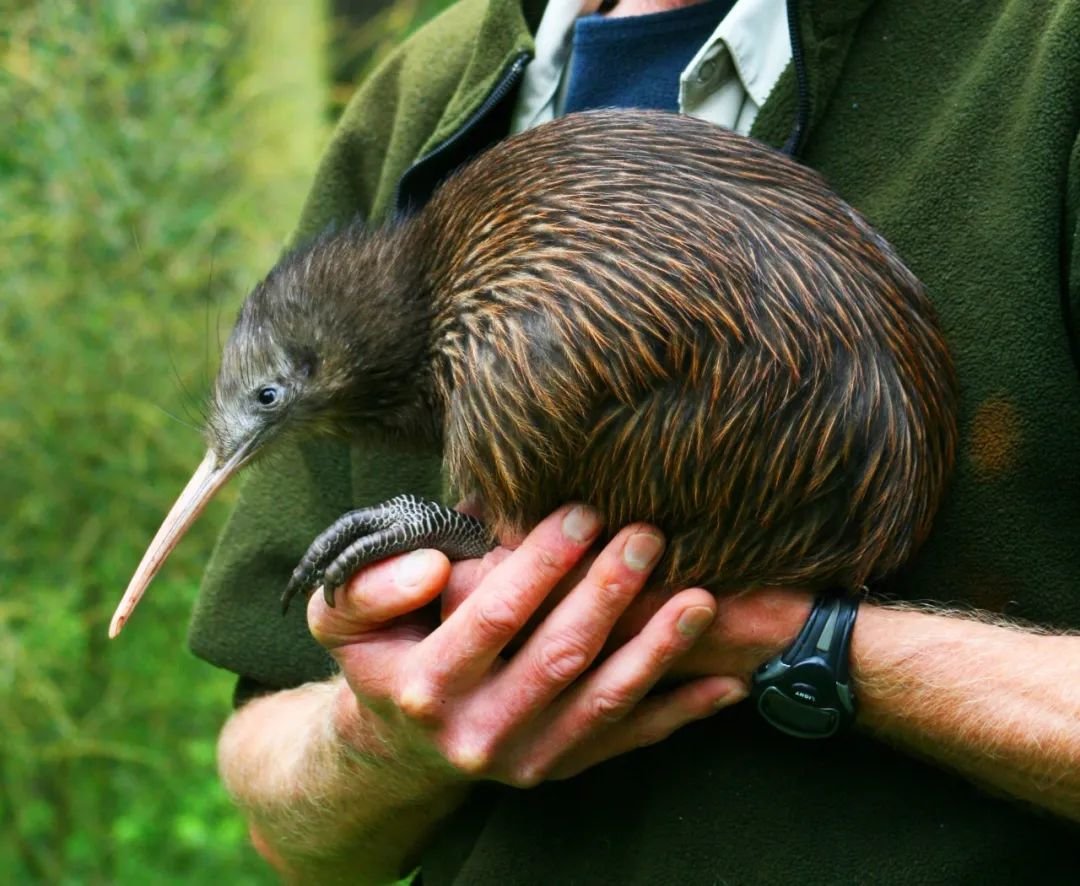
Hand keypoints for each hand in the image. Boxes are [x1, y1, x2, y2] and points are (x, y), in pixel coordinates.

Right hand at [308, 505, 745, 788]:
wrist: (398, 744)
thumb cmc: (380, 655)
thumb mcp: (338, 617)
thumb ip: (368, 586)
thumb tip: (433, 566)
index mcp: (423, 686)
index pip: (494, 618)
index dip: (541, 565)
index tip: (581, 511)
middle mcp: (477, 733)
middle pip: (559, 657)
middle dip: (608, 593)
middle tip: (648, 534)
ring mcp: (525, 759)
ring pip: (603, 702)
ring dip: (657, 650)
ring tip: (701, 599)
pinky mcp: (560, 769)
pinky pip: (626, 740)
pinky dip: (679, 712)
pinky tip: (727, 682)